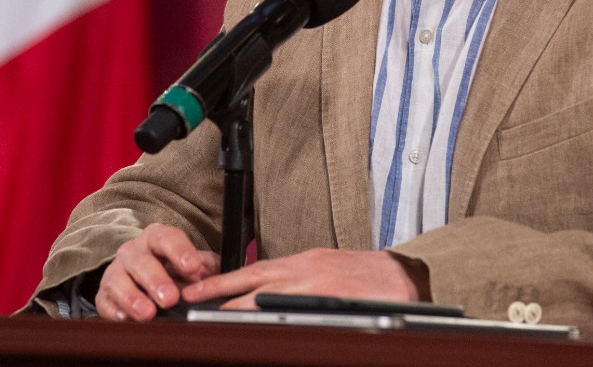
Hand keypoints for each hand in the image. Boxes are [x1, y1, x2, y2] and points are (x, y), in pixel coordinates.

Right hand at [95, 223, 219, 320]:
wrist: (145, 279)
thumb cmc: (173, 270)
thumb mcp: (194, 265)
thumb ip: (207, 268)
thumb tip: (219, 278)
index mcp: (157, 238)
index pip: (167, 238)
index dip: (180, 251)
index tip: (193, 267)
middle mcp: (134, 250)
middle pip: (141, 260)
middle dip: (156, 279)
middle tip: (171, 298)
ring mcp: (116, 271)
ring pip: (119, 279)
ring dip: (133, 297)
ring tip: (148, 313)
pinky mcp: (104, 293)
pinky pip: (105, 300)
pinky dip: (114, 310)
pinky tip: (126, 318)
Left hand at [181, 248, 428, 308]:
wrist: (401, 276)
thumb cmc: (365, 274)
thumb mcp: (325, 267)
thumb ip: (297, 278)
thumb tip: (266, 292)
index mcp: (302, 263)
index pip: (252, 270)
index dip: (222, 281)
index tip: (196, 289)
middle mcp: (304, 272)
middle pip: (253, 283)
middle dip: (219, 294)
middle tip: (190, 302)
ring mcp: (316, 288)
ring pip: (268, 298)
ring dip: (237, 308)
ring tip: (211, 318)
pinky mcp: (331, 303)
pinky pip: (294, 313)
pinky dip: (272, 320)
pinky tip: (257, 330)